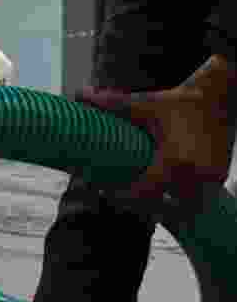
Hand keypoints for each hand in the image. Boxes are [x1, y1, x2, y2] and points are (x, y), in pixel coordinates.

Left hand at [77, 57, 235, 202]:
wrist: (220, 96)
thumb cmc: (181, 100)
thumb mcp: (145, 104)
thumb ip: (111, 104)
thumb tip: (80, 94)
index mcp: (174, 161)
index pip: (144, 193)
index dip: (122, 197)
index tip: (106, 192)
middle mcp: (194, 174)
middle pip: (160, 205)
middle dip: (139, 204)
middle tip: (118, 195)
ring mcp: (210, 179)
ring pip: (180, 207)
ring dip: (161, 204)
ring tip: (140, 195)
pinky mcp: (218, 177)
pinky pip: (195, 198)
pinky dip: (178, 197)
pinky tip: (162, 191)